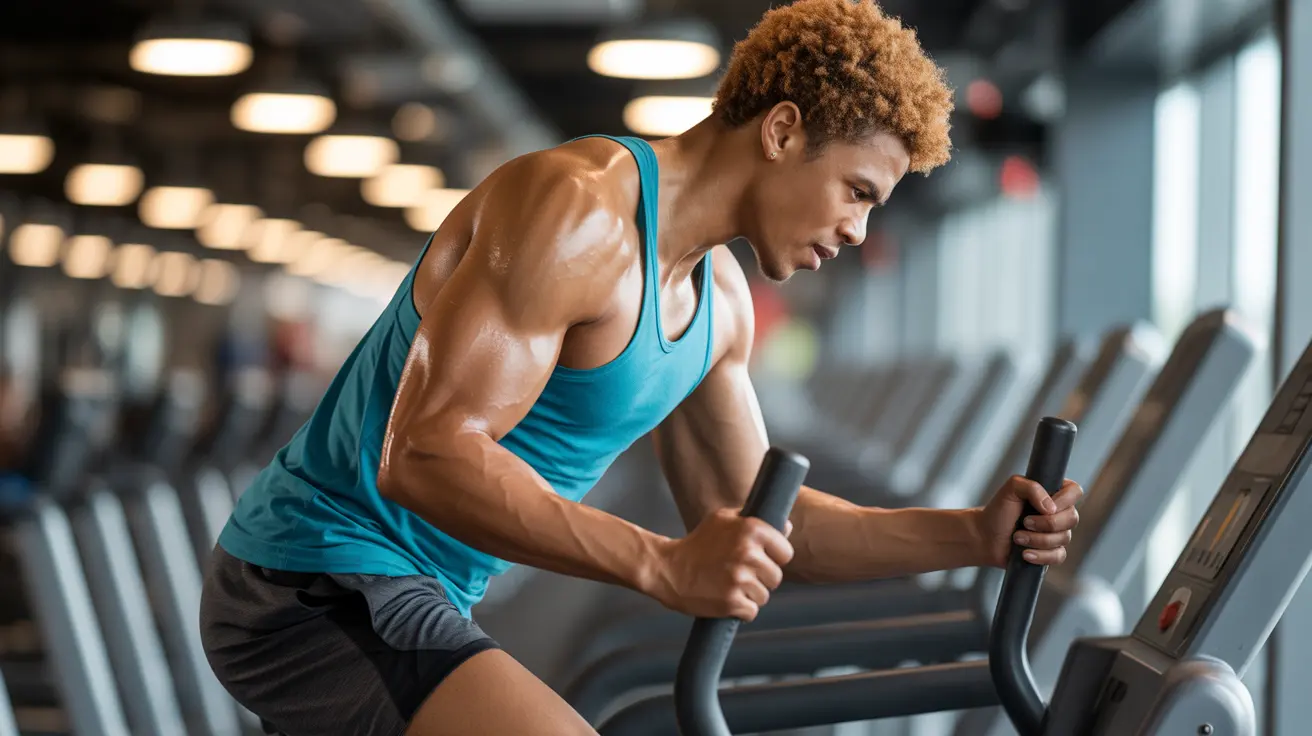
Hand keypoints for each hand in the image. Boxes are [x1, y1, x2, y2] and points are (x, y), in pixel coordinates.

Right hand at [649, 507, 794, 621]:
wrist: (668, 569)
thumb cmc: (698, 542)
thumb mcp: (723, 520)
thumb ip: (754, 521)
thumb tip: (787, 527)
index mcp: (752, 529)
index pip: (786, 552)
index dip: (774, 558)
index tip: (759, 559)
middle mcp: (749, 553)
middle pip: (776, 577)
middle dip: (761, 578)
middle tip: (738, 574)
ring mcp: (740, 579)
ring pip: (764, 596)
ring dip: (749, 595)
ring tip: (728, 585)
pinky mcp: (732, 602)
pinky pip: (751, 611)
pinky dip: (740, 610)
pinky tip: (724, 597)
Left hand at [977, 475, 1082, 567]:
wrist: (985, 536)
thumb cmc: (998, 511)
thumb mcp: (1011, 489)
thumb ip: (1031, 487)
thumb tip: (1051, 508)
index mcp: (1053, 493)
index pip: (1074, 491)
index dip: (1063, 500)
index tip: (1043, 506)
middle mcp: (1059, 513)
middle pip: (1072, 518)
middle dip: (1046, 523)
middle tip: (1024, 522)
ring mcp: (1057, 534)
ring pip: (1064, 538)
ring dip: (1037, 539)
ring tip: (1017, 537)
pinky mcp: (1052, 552)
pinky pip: (1058, 556)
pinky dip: (1040, 555)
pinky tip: (1025, 554)